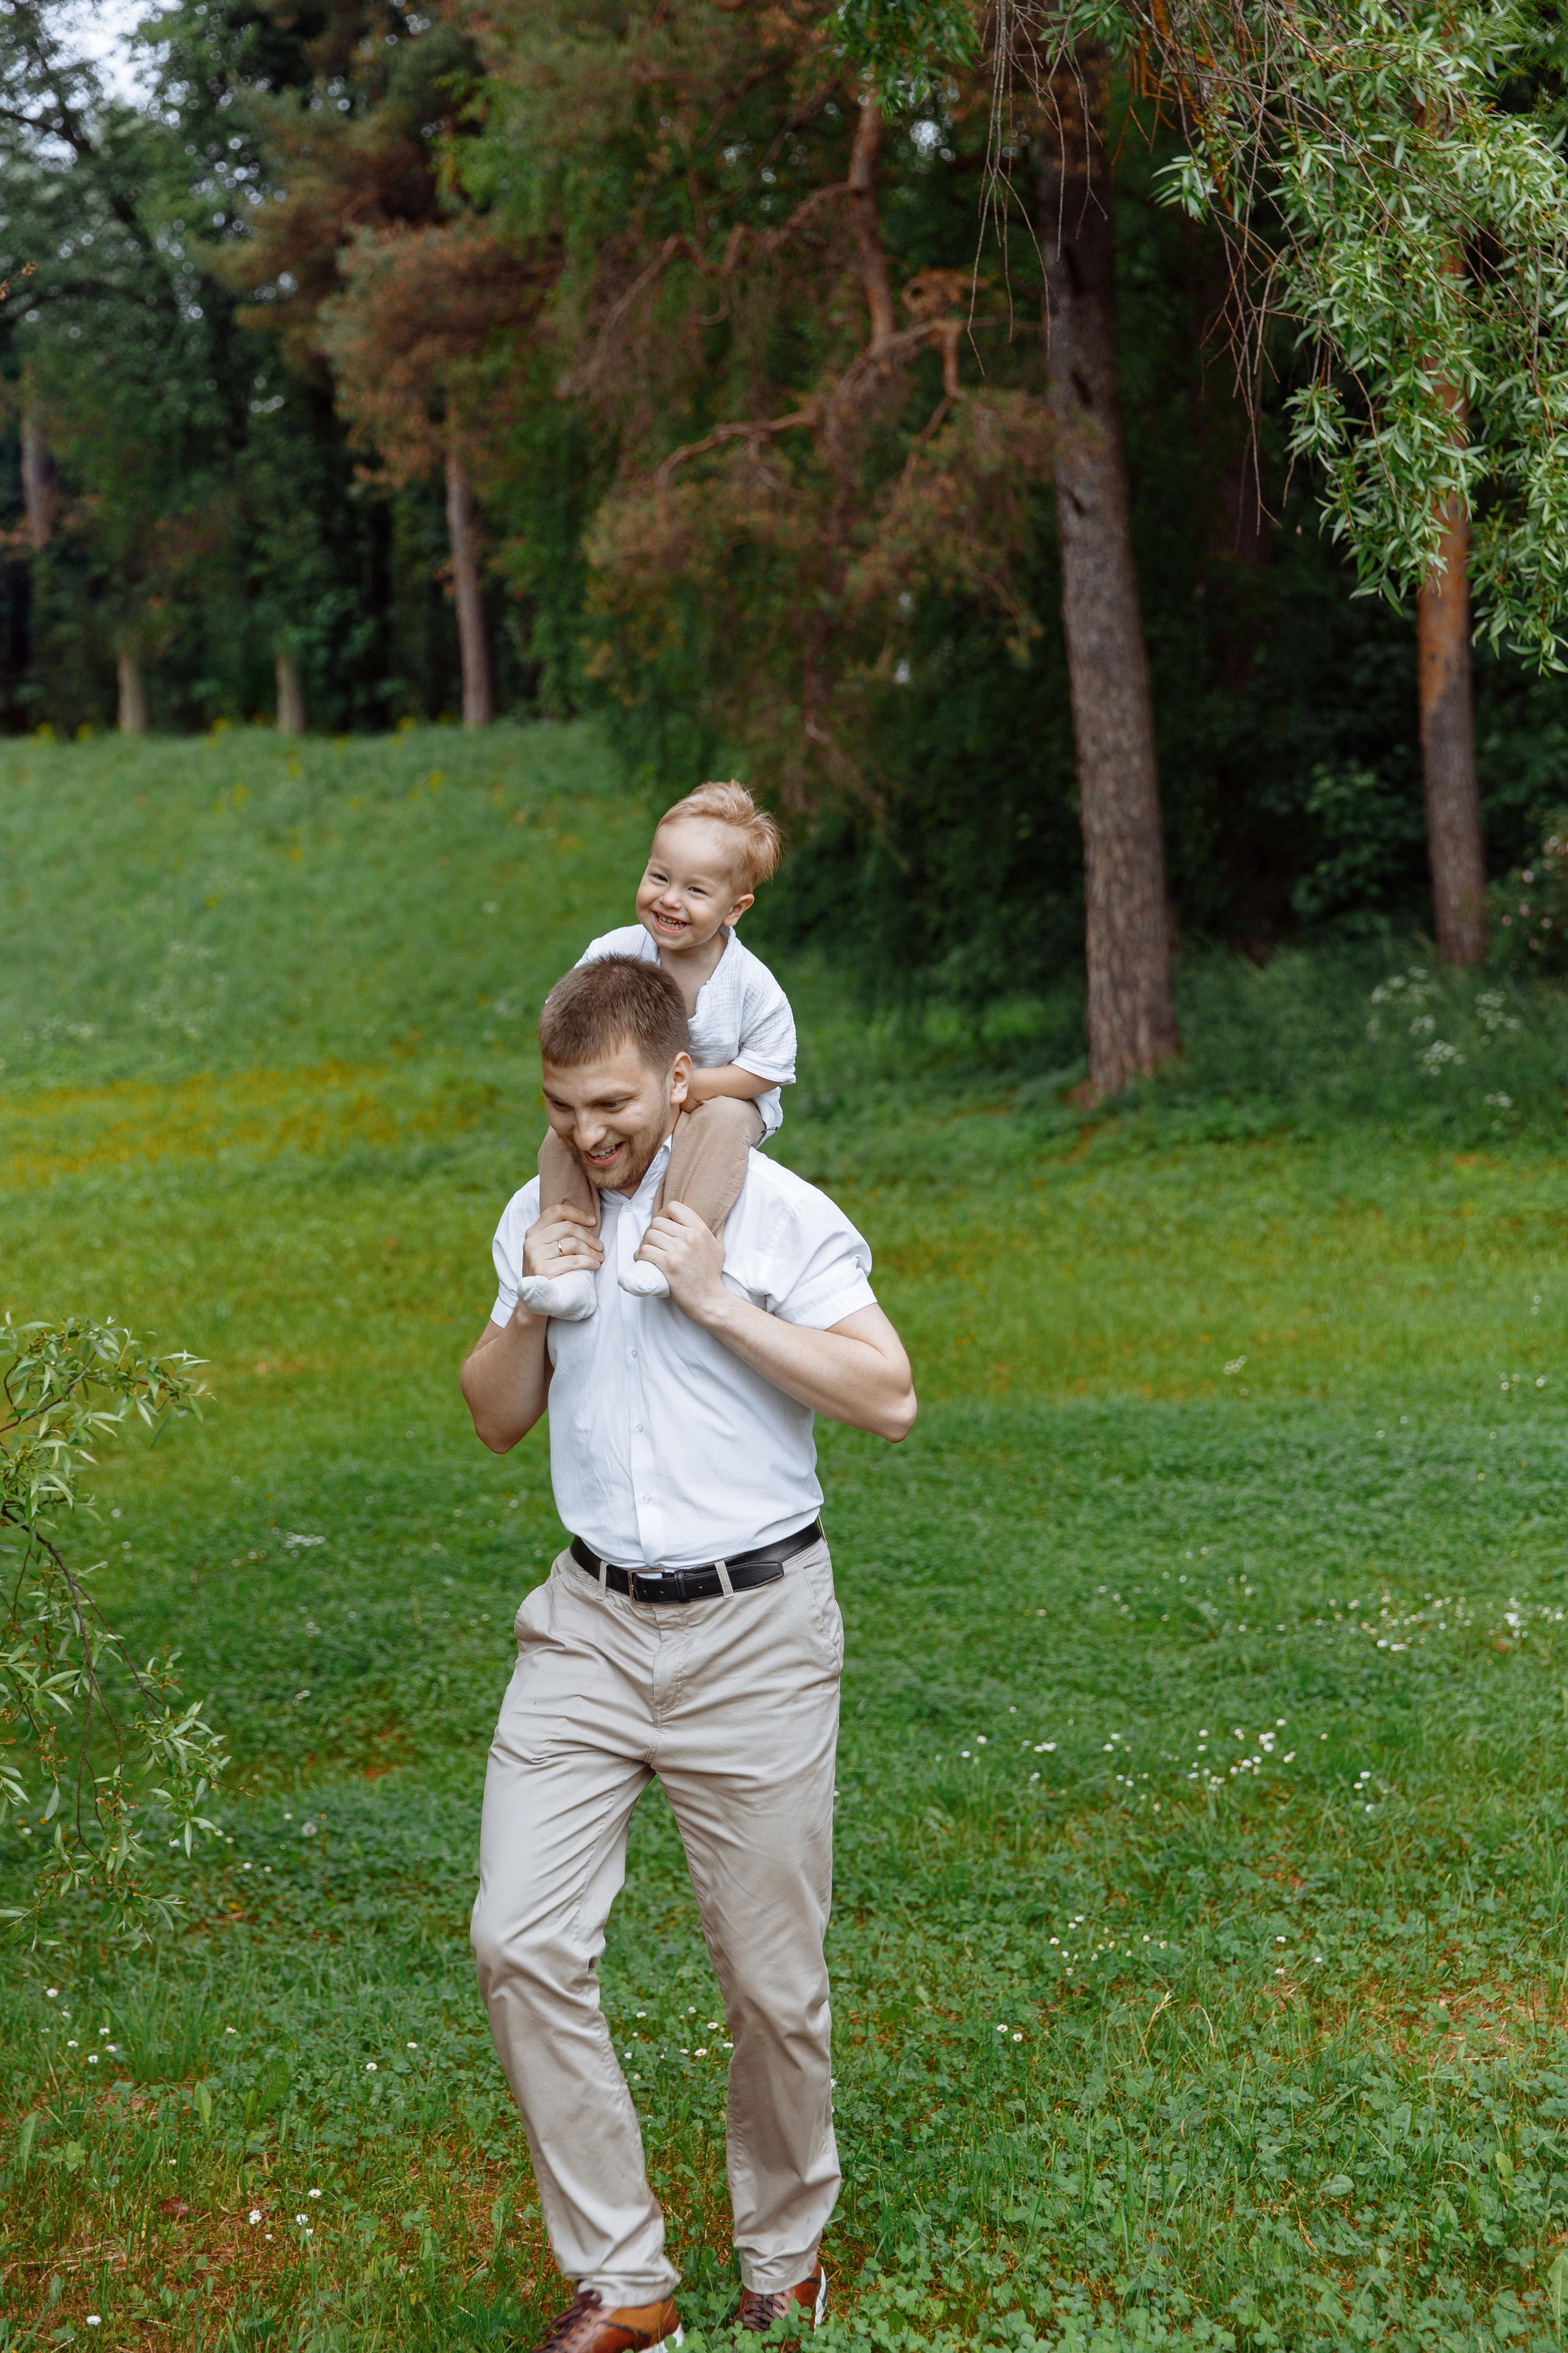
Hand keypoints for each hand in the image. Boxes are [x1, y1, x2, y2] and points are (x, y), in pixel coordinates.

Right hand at [523, 1202, 602, 1279]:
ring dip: (590, 1251)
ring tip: (598, 1258)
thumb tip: (589, 1223)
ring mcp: (536, 1255)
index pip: (557, 1211)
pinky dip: (588, 1262)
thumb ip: (559, 1235)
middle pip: (568, 1227)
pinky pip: (573, 1261)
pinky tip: (594, 1265)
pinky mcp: (543, 1270)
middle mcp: (532, 1241)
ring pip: (572, 1243)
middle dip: (588, 1237)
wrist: (535, 1299)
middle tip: (600, 1247)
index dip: (577, 1213)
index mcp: (533, 1232)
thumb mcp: (548, 1249)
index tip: (593, 1221)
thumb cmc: (547, 1272)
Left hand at [638, 1201, 726, 1316]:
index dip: (664, 1215)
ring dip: (645, 1245)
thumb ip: (718, 1230)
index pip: (673, 1207)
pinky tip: (644, 1261)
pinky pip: (644, 1251)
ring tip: (649, 1253)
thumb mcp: (719, 1248)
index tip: (664, 1227)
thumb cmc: (711, 1274)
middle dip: (652, 1232)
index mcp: (700, 1229)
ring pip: (649, 1236)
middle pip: (657, 1222)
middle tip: (654, 1244)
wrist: (709, 1299)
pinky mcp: (668, 1265)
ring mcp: (678, 1251)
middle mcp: (689, 1236)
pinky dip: (640, 1256)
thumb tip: (720, 1217)